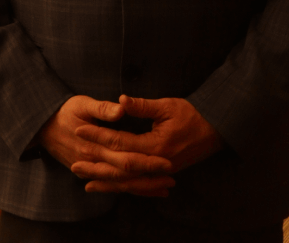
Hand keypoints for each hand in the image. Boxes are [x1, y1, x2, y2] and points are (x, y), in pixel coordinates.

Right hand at [38, 96, 174, 196]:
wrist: (41, 126)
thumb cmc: (63, 111)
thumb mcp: (81, 103)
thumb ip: (102, 108)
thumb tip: (121, 109)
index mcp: (95, 145)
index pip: (127, 157)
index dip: (148, 161)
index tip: (167, 161)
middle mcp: (93, 161)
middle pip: (126, 176)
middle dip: (150, 179)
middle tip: (172, 179)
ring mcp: (90, 169)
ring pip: (120, 184)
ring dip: (142, 188)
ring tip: (164, 189)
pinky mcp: (88, 172)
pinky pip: (111, 185)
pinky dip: (127, 188)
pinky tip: (142, 189)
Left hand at [72, 96, 223, 193]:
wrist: (215, 130)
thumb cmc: (192, 115)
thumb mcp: (167, 105)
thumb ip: (142, 106)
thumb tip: (120, 101)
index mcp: (155, 145)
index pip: (120, 141)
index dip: (98, 136)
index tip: (79, 129)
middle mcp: (156, 163)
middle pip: (120, 167)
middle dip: (96, 164)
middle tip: (73, 162)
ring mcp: (159, 172)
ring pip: (128, 181)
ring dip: (105, 181)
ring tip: (84, 180)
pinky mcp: (160, 175)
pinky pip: (138, 184)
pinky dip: (121, 186)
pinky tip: (108, 186)